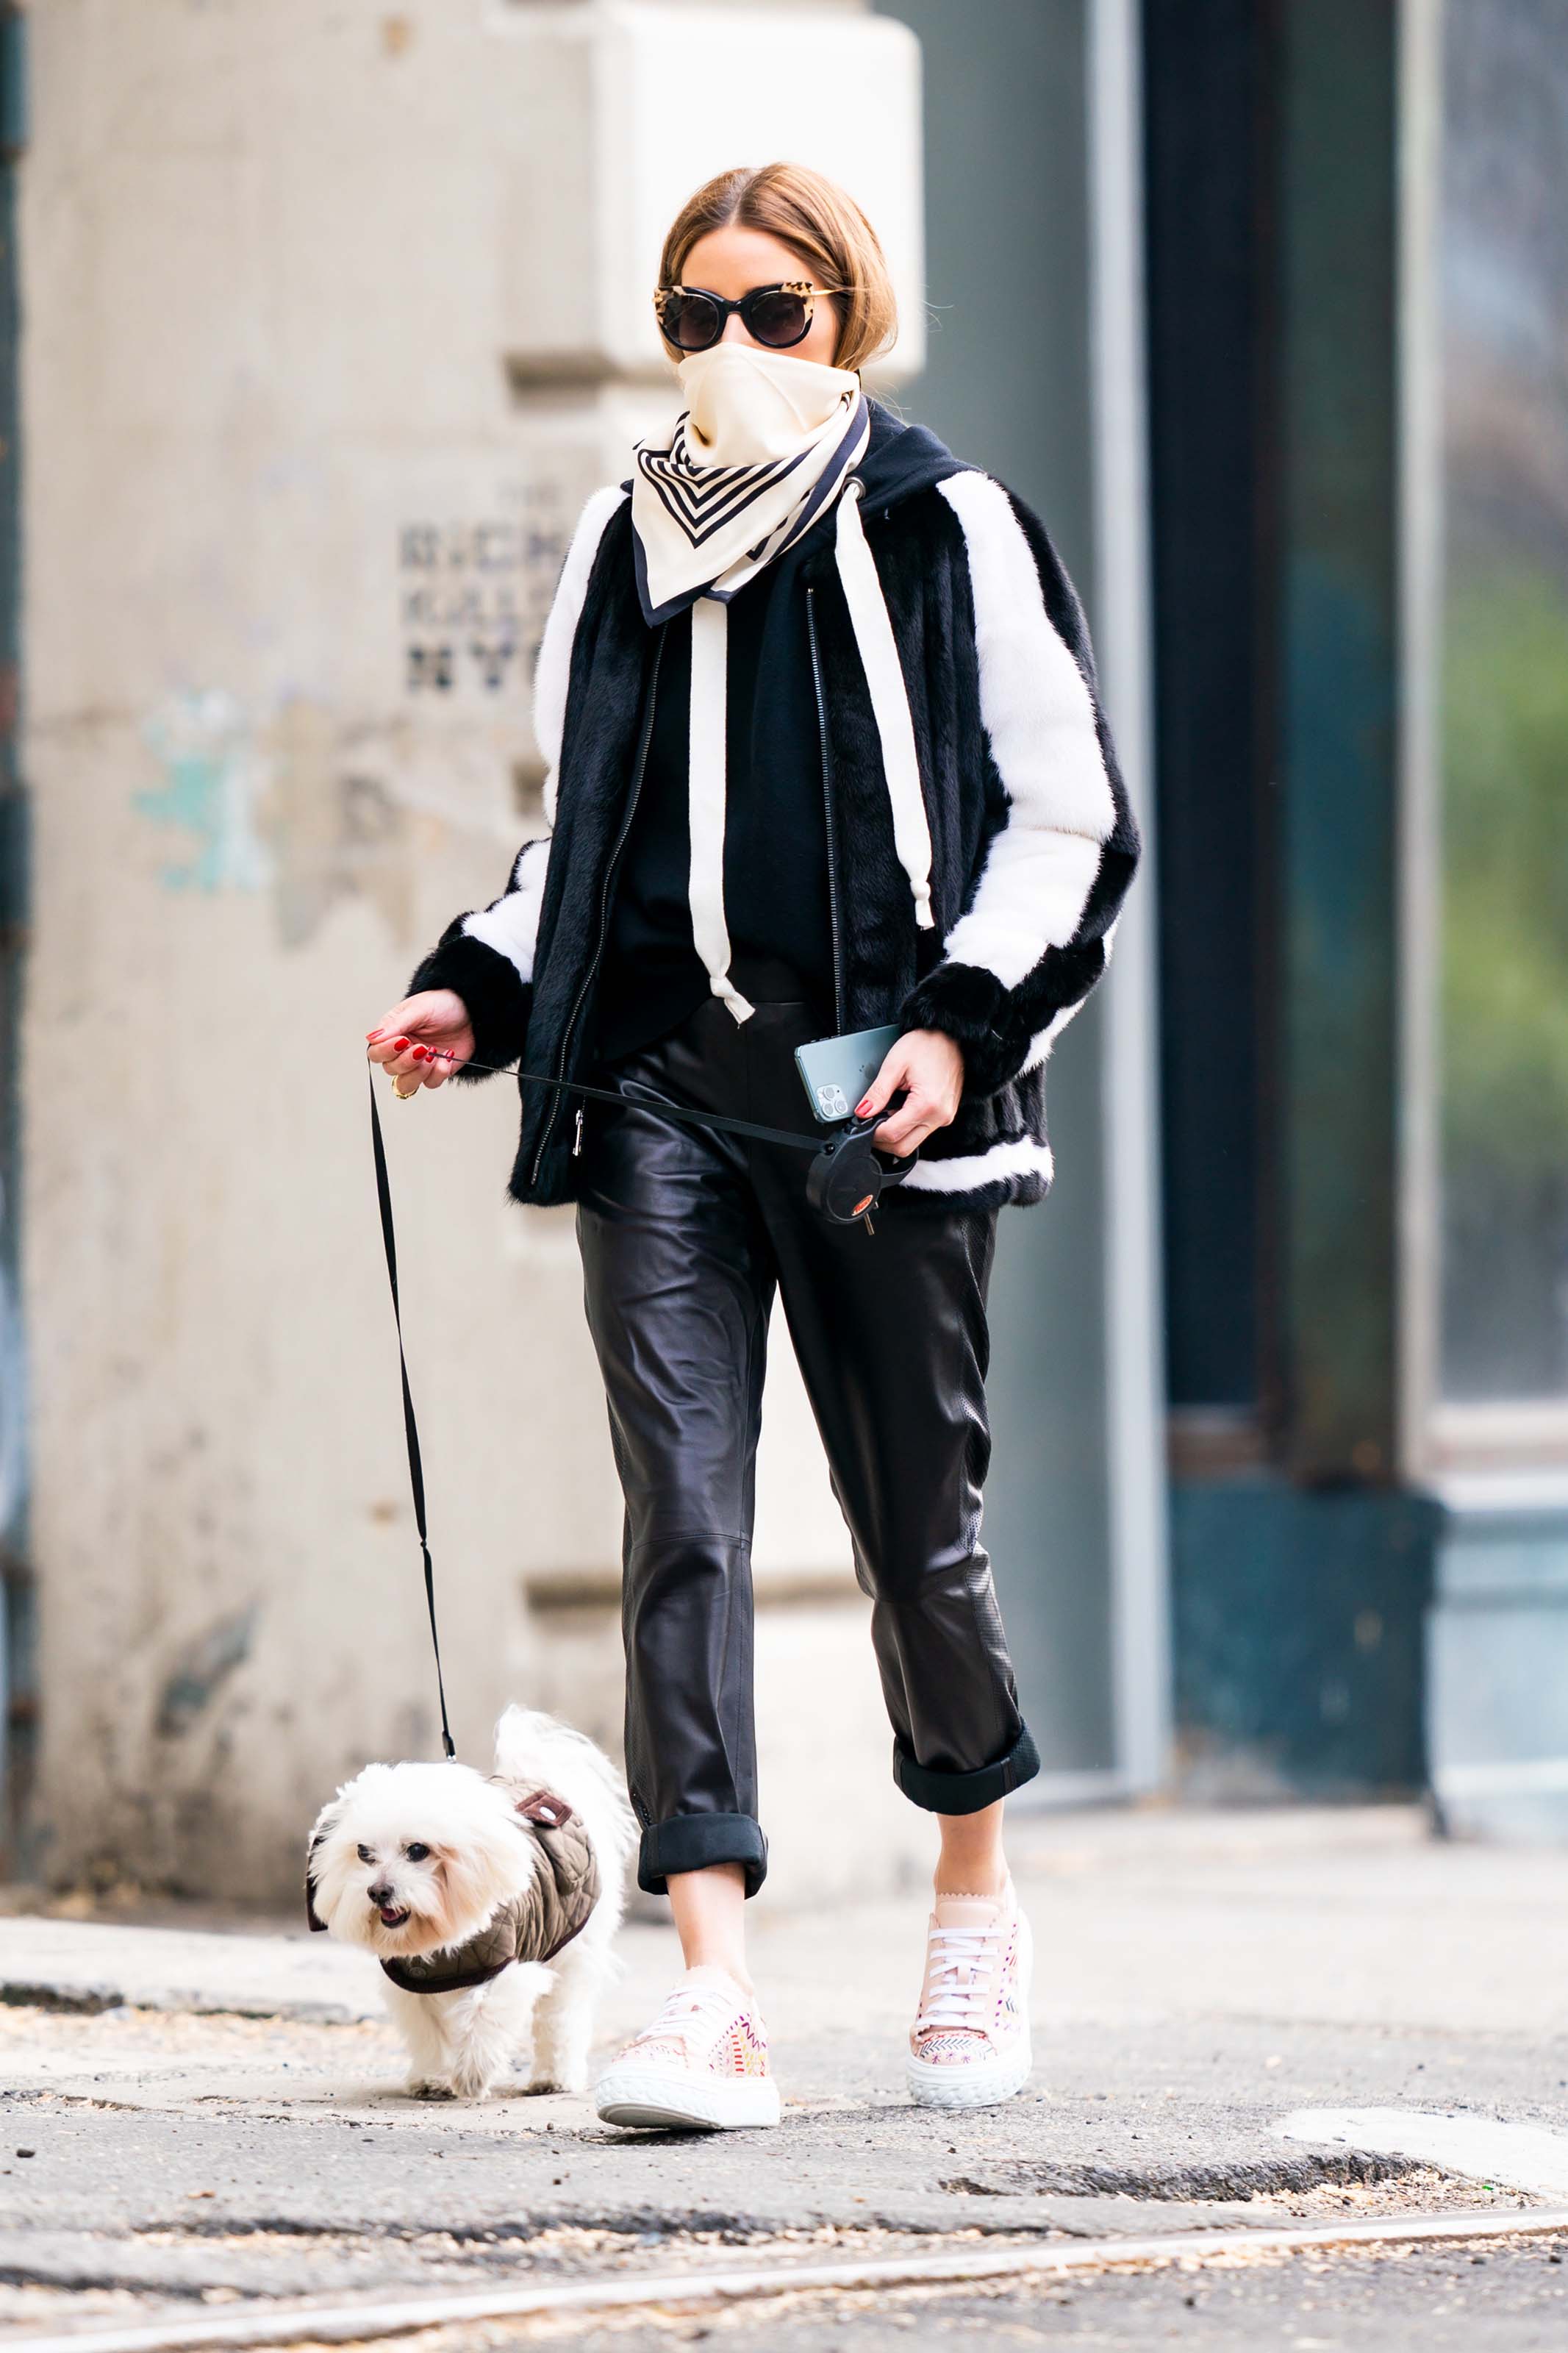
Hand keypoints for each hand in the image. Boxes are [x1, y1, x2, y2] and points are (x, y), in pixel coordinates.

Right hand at [366, 990, 474, 1096]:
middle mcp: (402, 1051)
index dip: (386, 1051)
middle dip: (406, 1062)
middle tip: (422, 1048)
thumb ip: (395, 1025)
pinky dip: (439, 1073)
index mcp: (392, 1033)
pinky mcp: (436, 1071)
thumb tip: (371, 1038)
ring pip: (406, 1084)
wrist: (472, 1012)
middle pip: (390, 1070)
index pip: (376, 1052)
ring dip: (418, 1073)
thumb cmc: (444, 1004)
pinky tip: (447, 1056)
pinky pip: (430, 1084)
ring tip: (432, 1056)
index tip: (403, 1041)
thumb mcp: (419, 1009)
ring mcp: (419, 1063)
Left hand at [856, 1028, 963, 1156]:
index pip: (893, 1134)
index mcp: (928, 1104)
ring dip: (894, 1135)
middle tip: (868, 1123)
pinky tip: (898, 1111)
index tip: (862, 1122)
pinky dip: (905, 1128)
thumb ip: (877, 1092)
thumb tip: (863, 1111)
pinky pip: (921, 1132)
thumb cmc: (928, 1044)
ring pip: (912, 1143)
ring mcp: (944, 1118)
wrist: (952, 1036)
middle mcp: (940, 1116)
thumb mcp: (895, 1064)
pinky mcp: (945, 1115)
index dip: (871, 1132)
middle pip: (903, 1147)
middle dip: (881, 1140)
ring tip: (884, 1114)